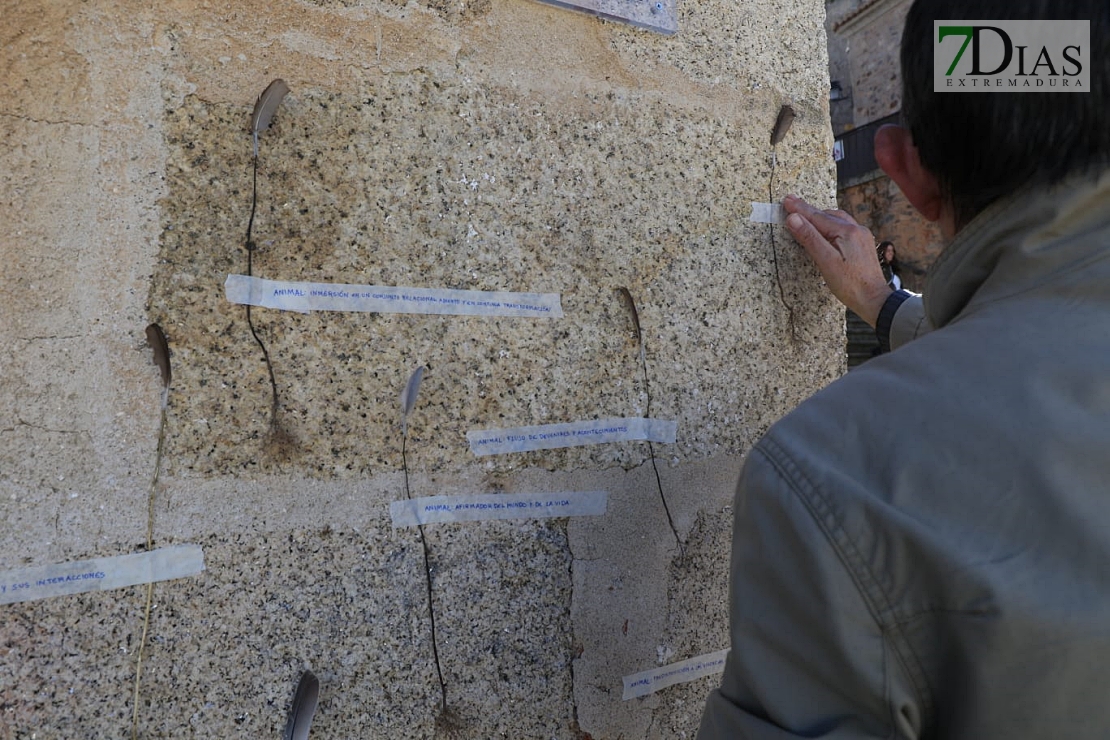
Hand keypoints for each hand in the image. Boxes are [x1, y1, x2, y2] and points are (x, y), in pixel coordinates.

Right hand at [783, 194, 892, 327]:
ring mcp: (862, 237)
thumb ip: (809, 238)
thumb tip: (794, 218)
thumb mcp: (826, 261)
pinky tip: (827, 229)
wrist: (874, 299)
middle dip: (808, 211)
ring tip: (807, 214)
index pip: (817, 217)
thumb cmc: (850, 284)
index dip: (799, 209)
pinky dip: (831, 224)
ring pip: (837, 220)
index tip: (786, 200)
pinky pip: (844, 228)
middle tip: (792, 203)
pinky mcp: (863, 245)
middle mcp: (856, 230)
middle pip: (827, 216)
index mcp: (847, 232)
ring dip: (820, 216)